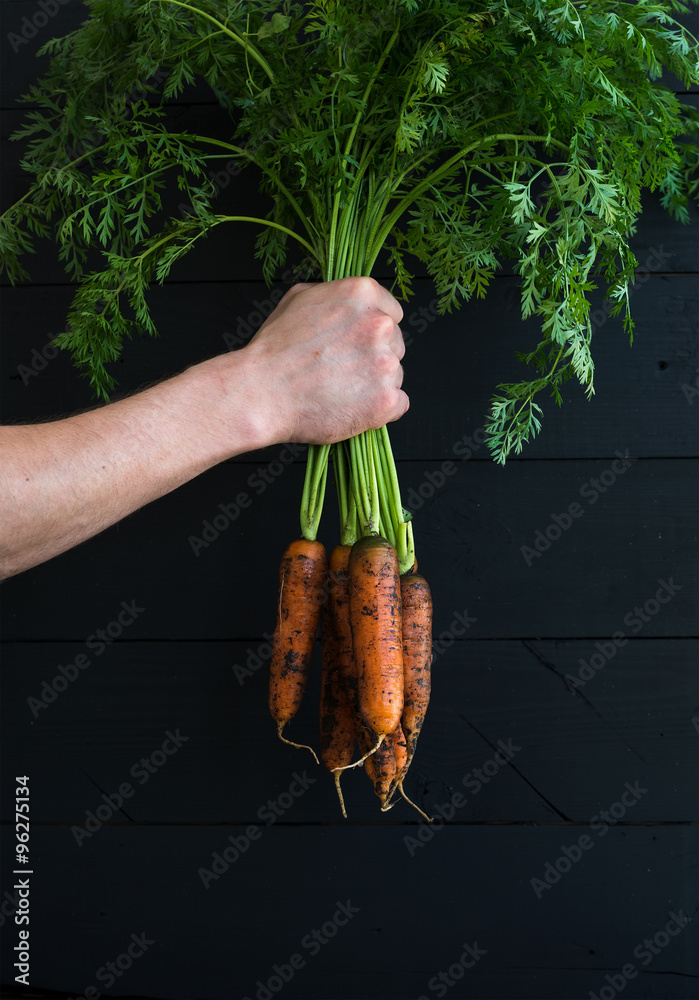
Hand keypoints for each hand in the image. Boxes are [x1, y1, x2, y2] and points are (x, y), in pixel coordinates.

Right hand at [241, 276, 408, 444]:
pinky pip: (399, 404)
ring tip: (340, 390)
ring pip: (396, 375)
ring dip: (376, 384)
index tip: (356, 344)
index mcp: (363, 294)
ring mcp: (385, 364)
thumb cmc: (274, 349)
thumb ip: (334, 296)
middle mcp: (380, 325)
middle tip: (341, 370)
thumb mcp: (299, 299)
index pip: (392, 313)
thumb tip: (349, 305)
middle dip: (374, 357)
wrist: (261, 393)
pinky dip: (380, 409)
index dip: (372, 331)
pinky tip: (353, 407)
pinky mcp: (385, 400)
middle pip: (396, 344)